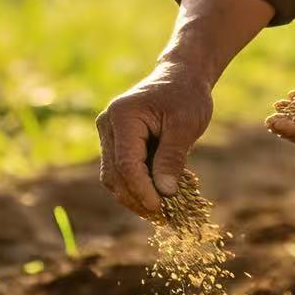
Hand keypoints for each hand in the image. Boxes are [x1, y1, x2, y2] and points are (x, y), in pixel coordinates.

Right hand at [95, 60, 212, 219]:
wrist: (182, 76)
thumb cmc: (187, 95)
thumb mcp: (186, 124)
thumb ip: (172, 157)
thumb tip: (164, 192)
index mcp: (122, 116)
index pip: (126, 164)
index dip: (141, 190)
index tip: (161, 209)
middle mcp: (108, 125)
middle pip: (115, 174)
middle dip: (137, 198)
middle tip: (164, 217)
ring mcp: (109, 134)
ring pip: (115, 177)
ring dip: (137, 196)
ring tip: (164, 211)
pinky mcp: (117, 143)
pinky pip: (124, 171)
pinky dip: (141, 186)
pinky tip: (164, 194)